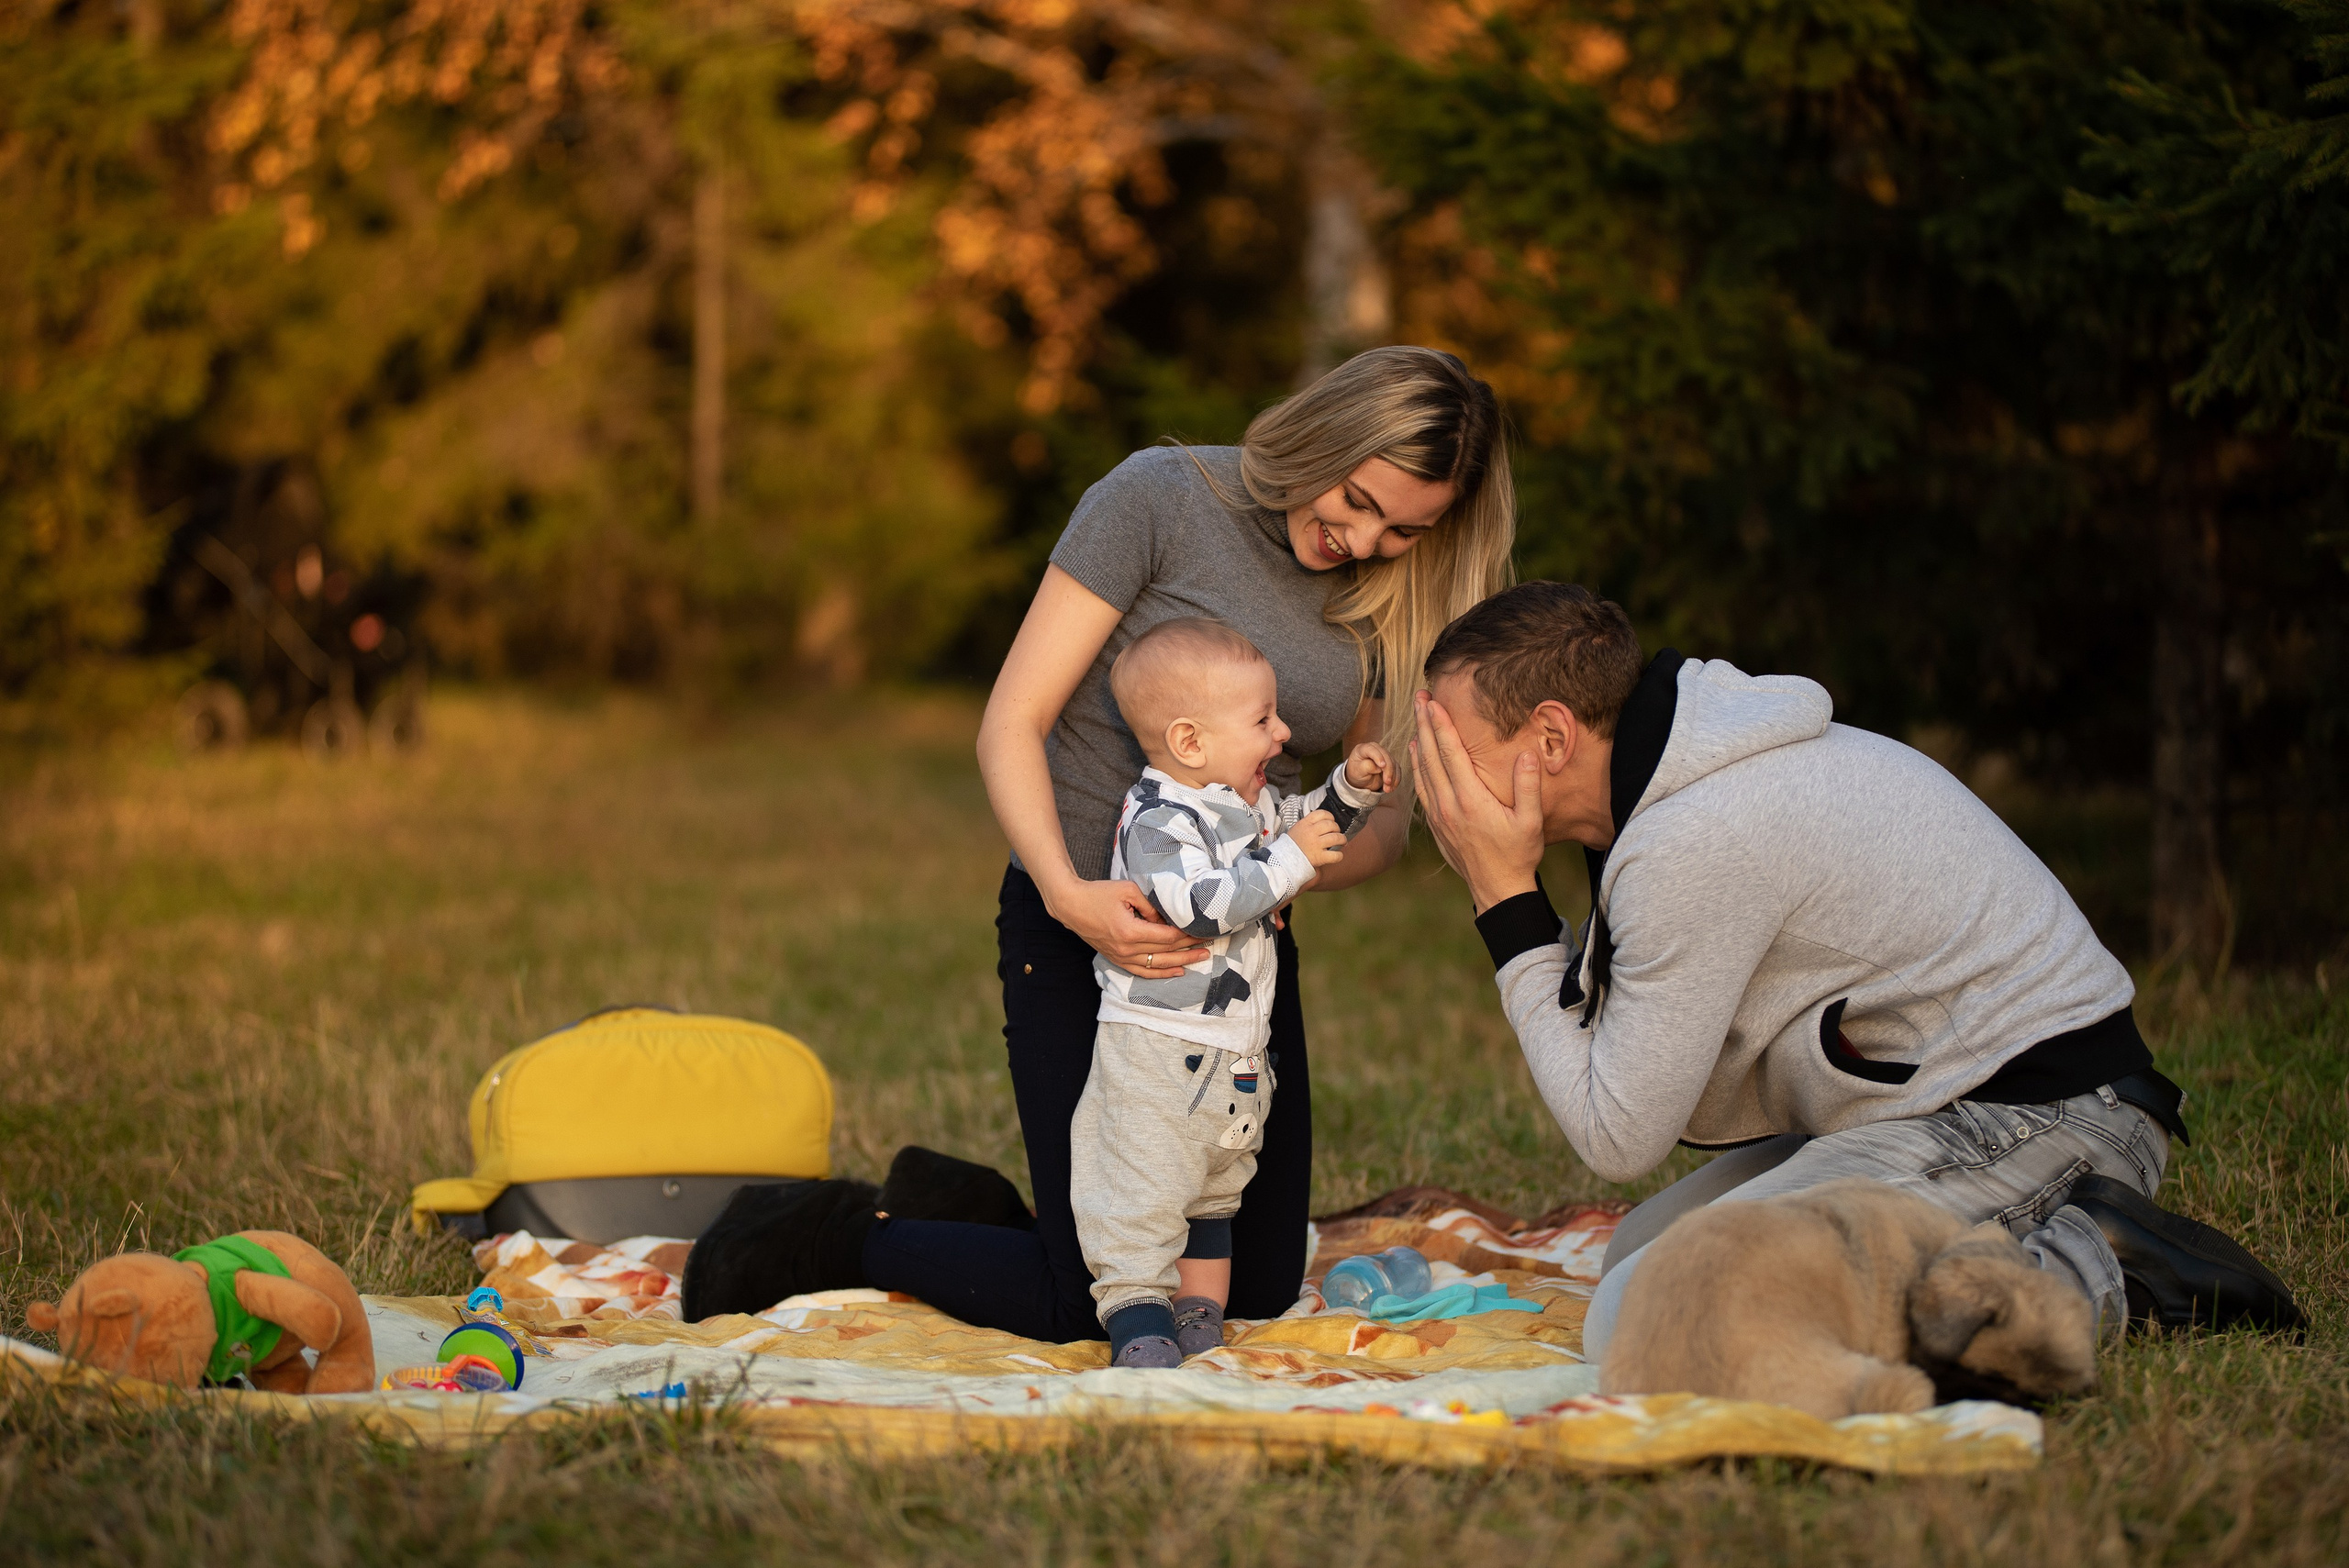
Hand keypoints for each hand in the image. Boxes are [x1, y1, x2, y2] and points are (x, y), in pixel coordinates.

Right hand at [1046, 877, 1208, 977]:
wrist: (1071, 906)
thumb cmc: (1099, 893)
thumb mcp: (1128, 890)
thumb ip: (1152, 905)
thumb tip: (1169, 918)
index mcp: (1130, 931)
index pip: (1167, 937)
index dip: (1187, 934)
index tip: (1203, 930)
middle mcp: (1126, 949)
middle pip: (1166, 952)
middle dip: (1190, 948)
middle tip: (1210, 944)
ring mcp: (1121, 957)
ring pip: (1157, 965)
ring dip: (1181, 962)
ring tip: (1201, 958)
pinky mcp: (1117, 959)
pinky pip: (1142, 971)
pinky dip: (1161, 973)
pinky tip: (1178, 971)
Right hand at [1285, 809, 1347, 868]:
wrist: (1283, 860)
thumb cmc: (1291, 845)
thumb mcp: (1297, 829)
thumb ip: (1308, 824)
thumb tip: (1323, 822)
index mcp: (1305, 824)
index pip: (1322, 813)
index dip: (1330, 817)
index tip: (1331, 821)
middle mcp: (1311, 832)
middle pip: (1331, 825)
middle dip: (1337, 828)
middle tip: (1336, 833)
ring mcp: (1316, 844)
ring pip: (1337, 838)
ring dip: (1342, 839)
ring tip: (1342, 842)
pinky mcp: (1319, 857)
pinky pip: (1335, 855)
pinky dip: (1339, 855)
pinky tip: (1337, 855)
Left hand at [1343, 741, 1394, 793]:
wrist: (1361, 780)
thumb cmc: (1356, 773)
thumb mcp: (1357, 772)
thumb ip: (1366, 767)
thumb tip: (1378, 767)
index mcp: (1363, 749)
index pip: (1371, 749)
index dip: (1378, 756)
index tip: (1382, 766)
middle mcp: (1375, 749)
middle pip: (1385, 755)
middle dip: (1388, 770)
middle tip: (1387, 782)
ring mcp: (1384, 755)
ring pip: (1393, 763)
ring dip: (1393, 777)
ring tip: (1388, 789)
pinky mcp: (1391, 762)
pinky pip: (1397, 769)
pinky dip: (1396, 779)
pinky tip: (1392, 787)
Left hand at [1411, 690, 1546, 912]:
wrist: (1497, 890)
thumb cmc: (1518, 855)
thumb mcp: (1531, 822)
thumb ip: (1528, 787)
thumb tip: (1527, 754)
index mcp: (1471, 800)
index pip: (1451, 753)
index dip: (1441, 724)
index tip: (1434, 702)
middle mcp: (1449, 805)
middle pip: (1431, 755)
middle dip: (1424, 723)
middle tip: (1419, 696)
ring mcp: (1439, 816)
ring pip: (1422, 771)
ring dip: (1418, 741)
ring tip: (1416, 717)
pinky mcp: (1436, 825)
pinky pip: (1421, 789)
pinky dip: (1417, 767)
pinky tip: (1415, 754)